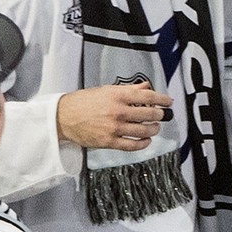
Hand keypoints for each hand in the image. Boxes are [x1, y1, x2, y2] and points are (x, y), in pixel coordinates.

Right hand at [56, 84, 172, 149]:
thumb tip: (146, 86)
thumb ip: (128, 89)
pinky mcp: (109, 141)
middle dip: (160, 115)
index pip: (148, 96)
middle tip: (161, 115)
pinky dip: (143, 143)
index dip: (163, 99)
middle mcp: (118, 111)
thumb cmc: (83, 102)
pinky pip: (132, 145)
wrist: (63, 117)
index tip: (169, 102)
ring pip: (144, 130)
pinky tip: (146, 140)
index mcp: (118, 96)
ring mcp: (114, 128)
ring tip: (154, 127)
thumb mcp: (106, 90)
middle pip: (150, 114)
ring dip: (154, 129)